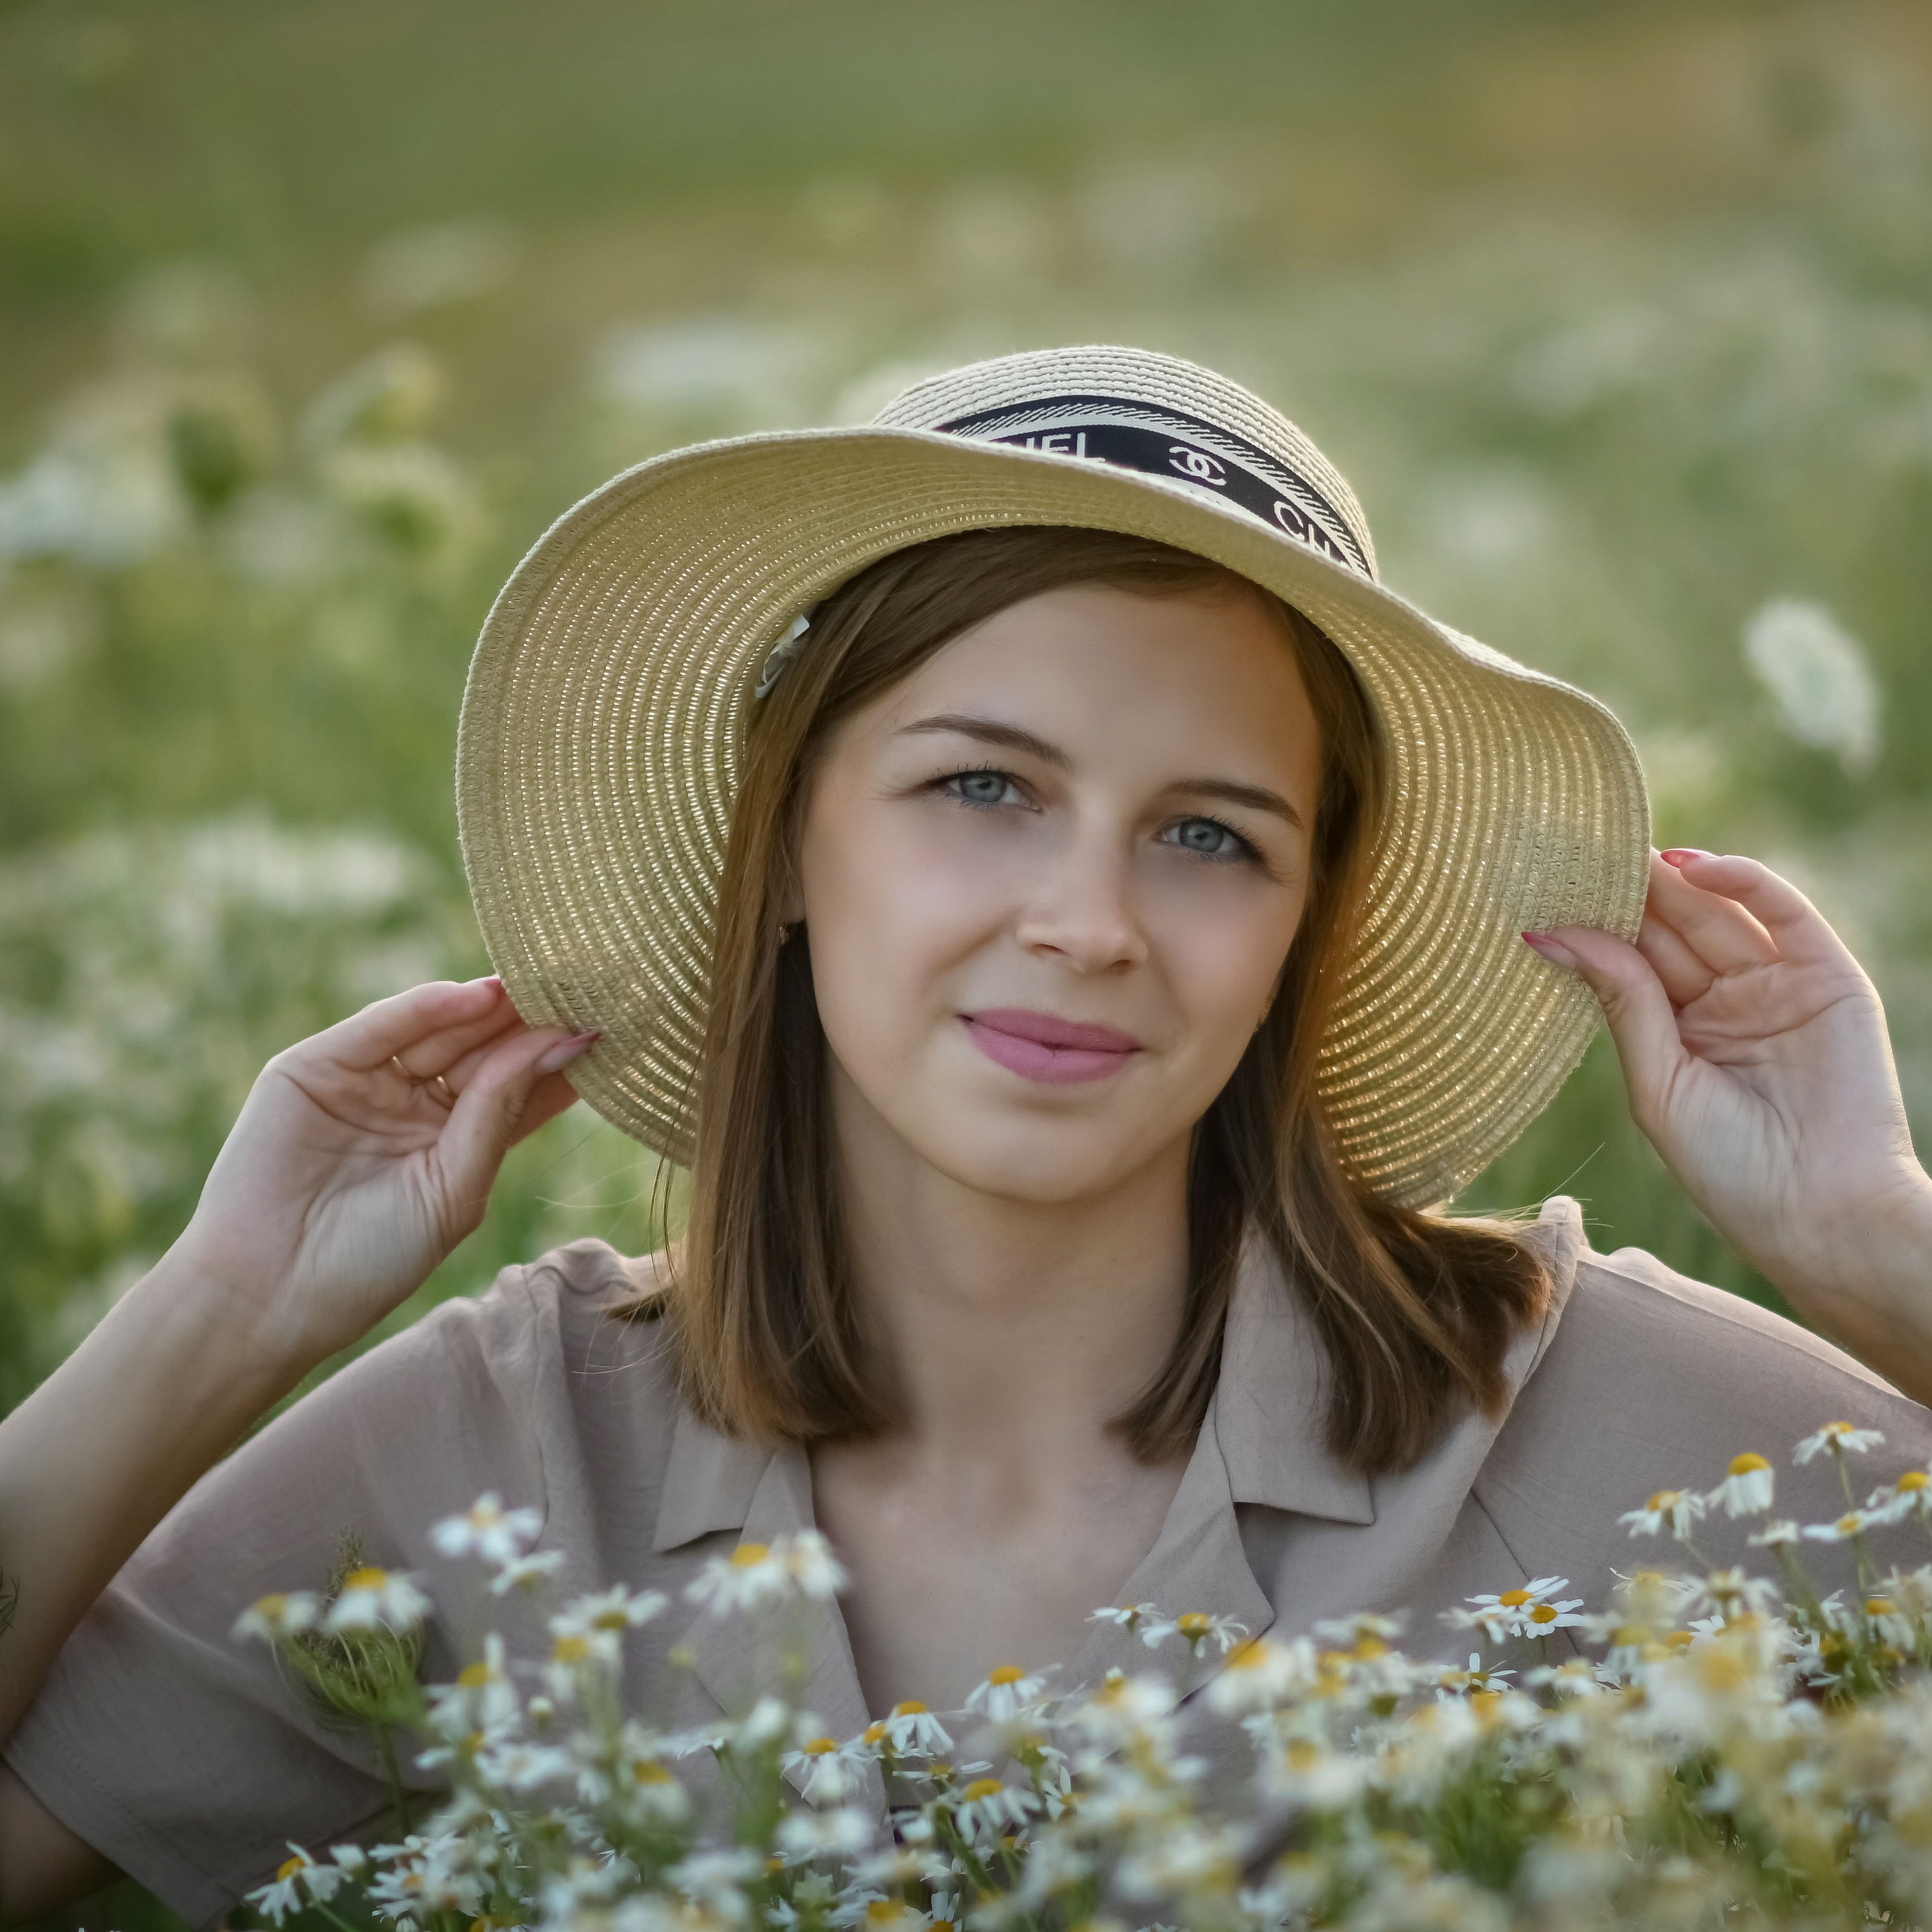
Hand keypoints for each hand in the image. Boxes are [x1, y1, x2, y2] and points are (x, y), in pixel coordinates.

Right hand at [165, 976, 594, 1380]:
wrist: (270, 1294)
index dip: (556, 1059)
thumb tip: (561, 1042)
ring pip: (438, 1032)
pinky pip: (378, 1029)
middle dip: (528, 1022)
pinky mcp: (315, 1067)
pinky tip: (473, 997)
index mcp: (454, 1138)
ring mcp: (365, 1081)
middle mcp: (414, 1102)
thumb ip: (499, 1113)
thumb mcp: (455, 1187)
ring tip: (540, 986)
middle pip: (482, 1050)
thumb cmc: (370, 1260)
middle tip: (584, 989)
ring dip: (488, 1008)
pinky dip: (424, 1009)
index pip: (516, 1087)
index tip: (609, 1029)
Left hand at [1528, 850, 1931, 1346]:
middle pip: (1669, 928)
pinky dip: (1743, 881)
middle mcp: (1727, 1000)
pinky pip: (1785, 913)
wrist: (1821, 1214)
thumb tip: (1546, 934)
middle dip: (1626, 890)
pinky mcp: (1829, 976)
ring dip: (1671, 879)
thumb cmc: (1729, 1169)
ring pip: (1717, 913)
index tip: (1543, 883)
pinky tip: (1690, 866)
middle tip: (1573, 847)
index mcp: (1679, 1029)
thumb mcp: (1659, 1082)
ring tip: (1619, 848)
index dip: (1594, 922)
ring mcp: (1778, 983)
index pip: (1632, 959)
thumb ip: (1622, 1001)